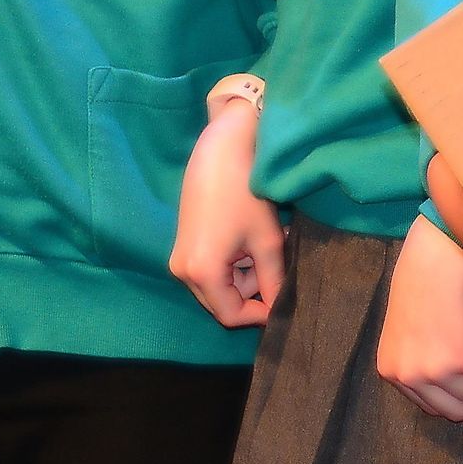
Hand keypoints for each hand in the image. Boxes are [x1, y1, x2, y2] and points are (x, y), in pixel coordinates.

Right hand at [170, 99, 285, 325]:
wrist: (221, 148)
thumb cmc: (246, 192)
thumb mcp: (267, 240)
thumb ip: (274, 281)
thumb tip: (280, 309)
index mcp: (201, 273)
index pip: (231, 315)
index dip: (260, 313)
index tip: (284, 301)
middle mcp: (182, 271)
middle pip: (223, 301)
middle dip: (253, 287)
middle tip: (277, 261)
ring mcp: (179, 258)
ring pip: (218, 284)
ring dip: (245, 271)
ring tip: (265, 239)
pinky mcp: (182, 244)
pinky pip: (210, 267)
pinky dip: (232, 259)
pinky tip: (248, 235)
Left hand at [377, 215, 462, 425]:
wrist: (438, 254)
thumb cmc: (425, 278)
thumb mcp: (410, 327)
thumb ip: (423, 357)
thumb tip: (454, 382)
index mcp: (390, 368)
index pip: (428, 405)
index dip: (458, 411)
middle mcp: (408, 376)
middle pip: (452, 410)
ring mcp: (434, 371)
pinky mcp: (462, 360)